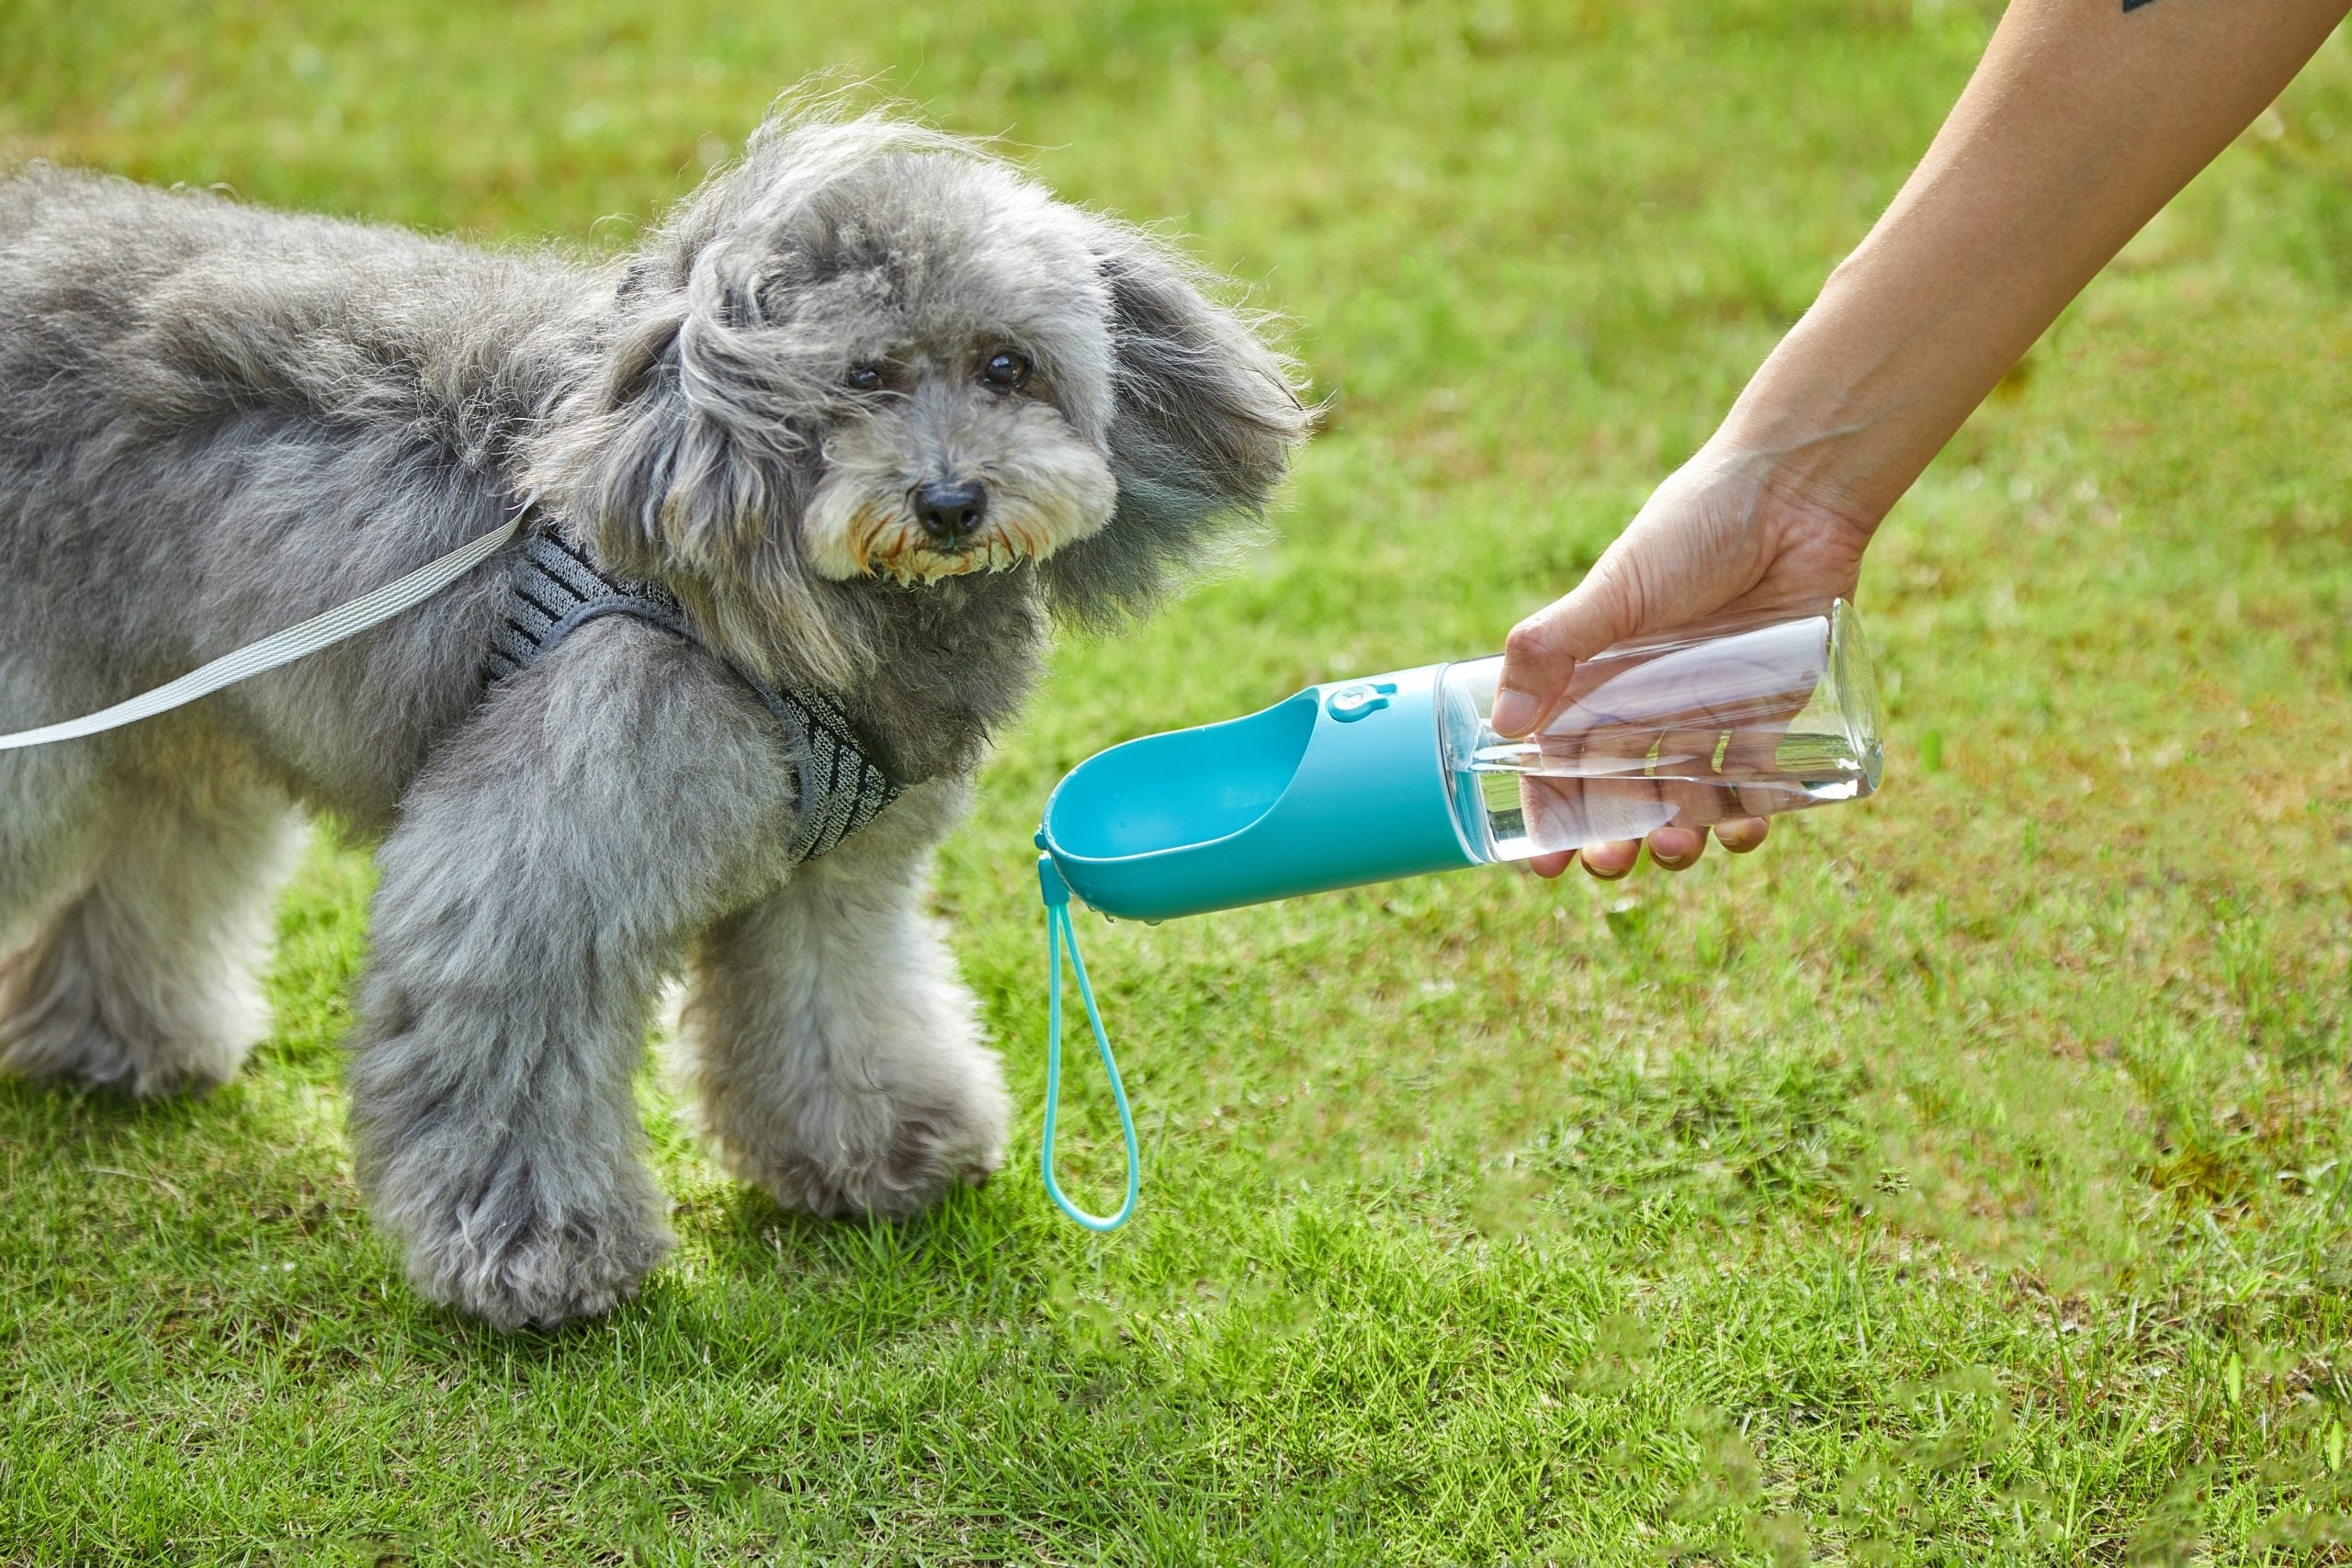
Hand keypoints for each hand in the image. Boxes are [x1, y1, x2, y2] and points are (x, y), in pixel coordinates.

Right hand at [1497, 442, 1876, 879]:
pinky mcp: (1771, 712)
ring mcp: (1709, 713)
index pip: (1559, 764)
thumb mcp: (1612, 589)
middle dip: (1612, 841)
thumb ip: (1553, 648)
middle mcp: (1646, 705)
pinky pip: (1757, 781)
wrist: (1792, 496)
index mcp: (1595, 680)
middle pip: (1620, 796)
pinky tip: (1745, 825)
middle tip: (1614, 862)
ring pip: (1686, 799)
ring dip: (1679, 837)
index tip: (1547, 866)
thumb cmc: (1691, 531)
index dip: (1549, 819)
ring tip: (1678, 846)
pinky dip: (1751, 813)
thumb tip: (1508, 725)